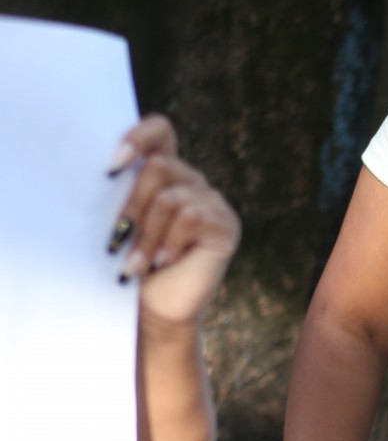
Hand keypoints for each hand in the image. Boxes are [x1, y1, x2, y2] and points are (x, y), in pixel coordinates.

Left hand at [108, 115, 240, 328]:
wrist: (153, 310)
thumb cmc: (129, 266)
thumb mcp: (119, 223)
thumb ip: (120, 193)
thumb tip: (108, 172)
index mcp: (164, 174)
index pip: (159, 131)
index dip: (138, 136)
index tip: (112, 166)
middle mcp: (191, 181)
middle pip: (159, 166)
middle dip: (131, 206)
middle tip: (115, 240)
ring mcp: (212, 201)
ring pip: (171, 197)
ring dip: (146, 235)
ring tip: (133, 265)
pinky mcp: (226, 225)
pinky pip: (192, 217)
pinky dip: (169, 242)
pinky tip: (162, 262)